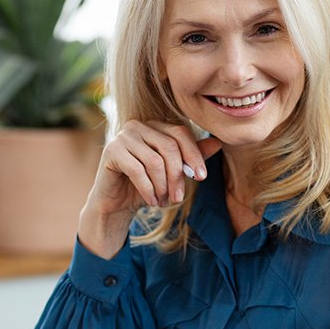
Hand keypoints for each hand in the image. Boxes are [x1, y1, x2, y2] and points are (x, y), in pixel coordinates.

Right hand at [79, 123, 221, 257]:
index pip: (180, 133)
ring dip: (162, 186)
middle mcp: (138, 126)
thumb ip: (190, 158)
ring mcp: (123, 136)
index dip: (194, 155)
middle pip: (169, 147)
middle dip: (177, 176)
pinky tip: (152, 202)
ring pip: (155, 161)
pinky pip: (138, 171)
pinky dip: (149, 190)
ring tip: (163, 201)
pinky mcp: (111, 151)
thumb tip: (218, 143)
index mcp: (154, 125)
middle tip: (178, 198)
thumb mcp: (172, 173)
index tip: (201, 177)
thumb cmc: (146, 185)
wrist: (116, 203)